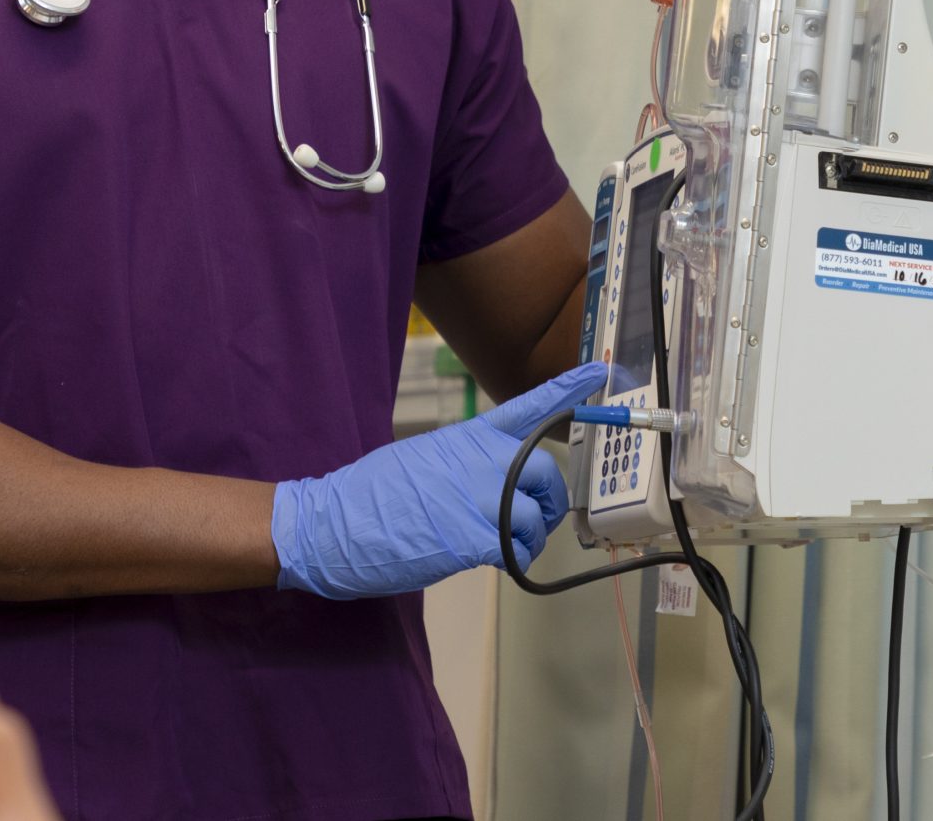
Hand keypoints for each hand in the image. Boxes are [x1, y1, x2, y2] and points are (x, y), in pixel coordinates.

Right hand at [271, 363, 606, 598]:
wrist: (334, 525)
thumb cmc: (373, 496)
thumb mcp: (424, 457)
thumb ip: (466, 462)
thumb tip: (488, 481)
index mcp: (469, 437)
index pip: (527, 406)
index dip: (567, 388)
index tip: (598, 371)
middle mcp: (482, 460)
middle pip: (545, 474)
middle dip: (548, 502)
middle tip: (535, 521)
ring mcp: (481, 498)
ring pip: (535, 517)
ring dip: (530, 538)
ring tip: (509, 546)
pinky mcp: (475, 538)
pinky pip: (518, 550)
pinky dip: (516, 560)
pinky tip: (498, 561)